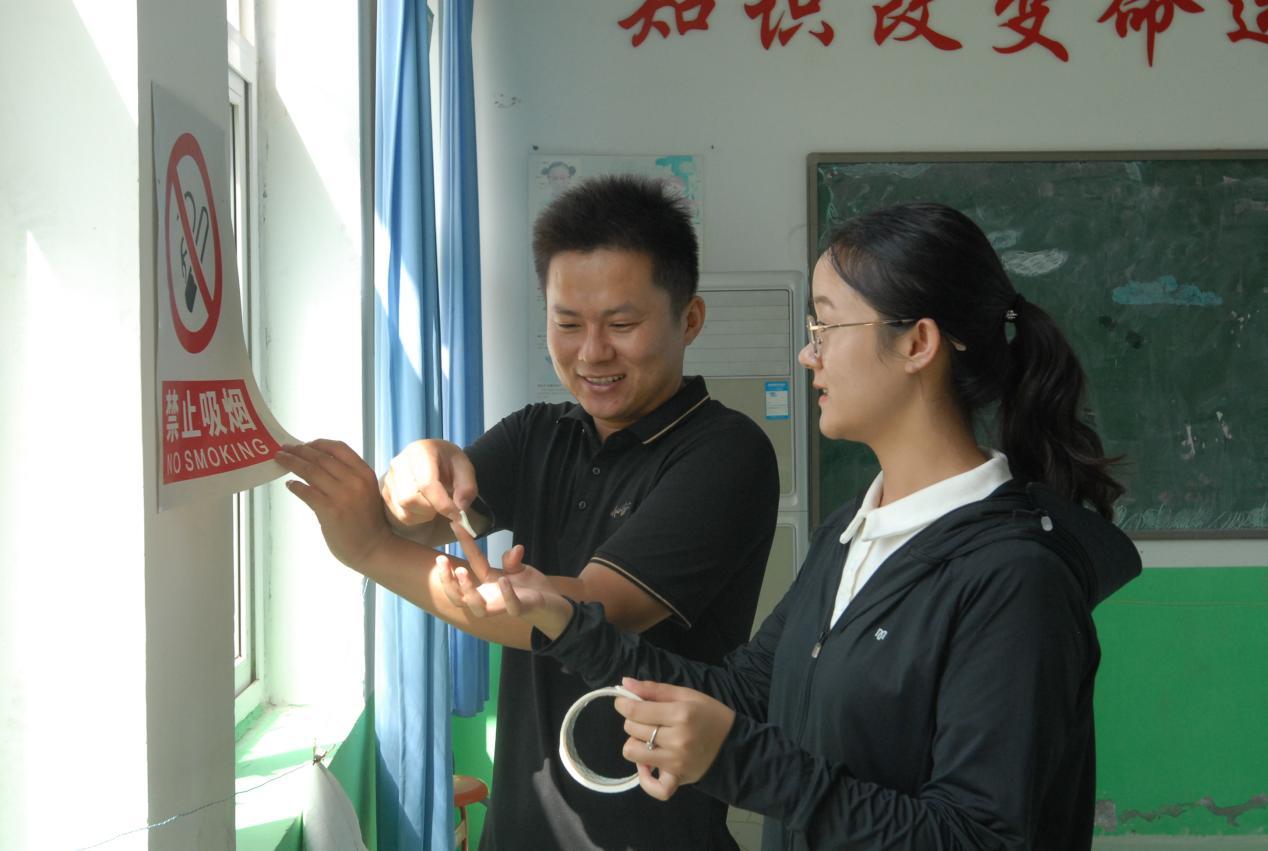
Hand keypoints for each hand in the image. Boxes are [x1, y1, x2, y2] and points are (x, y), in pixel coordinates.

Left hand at [275, 440, 392, 568]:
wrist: (373, 548)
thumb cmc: (367, 520)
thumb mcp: (365, 490)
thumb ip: (347, 476)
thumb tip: (316, 462)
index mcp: (365, 473)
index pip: (339, 448)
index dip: (318, 443)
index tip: (304, 443)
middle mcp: (355, 480)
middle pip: (321, 458)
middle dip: (299, 450)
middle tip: (285, 447)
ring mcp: (342, 495)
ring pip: (311, 471)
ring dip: (292, 463)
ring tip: (280, 459)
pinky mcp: (329, 510)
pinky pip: (306, 492)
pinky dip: (295, 486)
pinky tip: (289, 484)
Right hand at [380, 439, 477, 528]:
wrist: (433, 460)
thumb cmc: (448, 463)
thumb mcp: (465, 469)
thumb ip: (467, 488)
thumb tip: (460, 509)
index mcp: (420, 451)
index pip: (426, 484)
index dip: (443, 503)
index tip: (457, 515)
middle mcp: (399, 463)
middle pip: (410, 498)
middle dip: (432, 508)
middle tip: (445, 505)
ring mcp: (389, 478)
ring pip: (405, 509)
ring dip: (425, 514)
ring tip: (435, 502)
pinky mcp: (386, 493)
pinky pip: (401, 514)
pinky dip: (417, 517)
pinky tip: (424, 505)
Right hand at [440, 520, 572, 636]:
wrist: (553, 606)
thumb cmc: (530, 589)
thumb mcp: (518, 569)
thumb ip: (511, 560)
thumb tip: (515, 549)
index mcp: (487, 583)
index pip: (471, 563)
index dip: (463, 543)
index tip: (455, 523)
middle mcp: (489, 597)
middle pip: (459, 596)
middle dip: (447, 580)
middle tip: (442, 560)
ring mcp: (502, 605)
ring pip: (477, 608)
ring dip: (467, 591)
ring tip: (462, 571)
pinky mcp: (520, 610)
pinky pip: (510, 607)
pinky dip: (507, 595)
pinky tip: (503, 580)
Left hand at [613, 677, 734, 800]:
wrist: (735, 744)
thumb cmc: (710, 715)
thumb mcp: (686, 695)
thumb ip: (655, 690)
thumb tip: (625, 683)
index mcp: (680, 714)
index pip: (636, 711)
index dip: (623, 704)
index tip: (624, 702)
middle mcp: (677, 739)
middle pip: (632, 730)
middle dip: (634, 721)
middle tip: (648, 720)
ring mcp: (677, 762)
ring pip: (633, 753)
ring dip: (636, 744)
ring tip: (649, 740)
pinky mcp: (679, 779)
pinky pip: (654, 787)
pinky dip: (646, 779)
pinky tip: (648, 766)